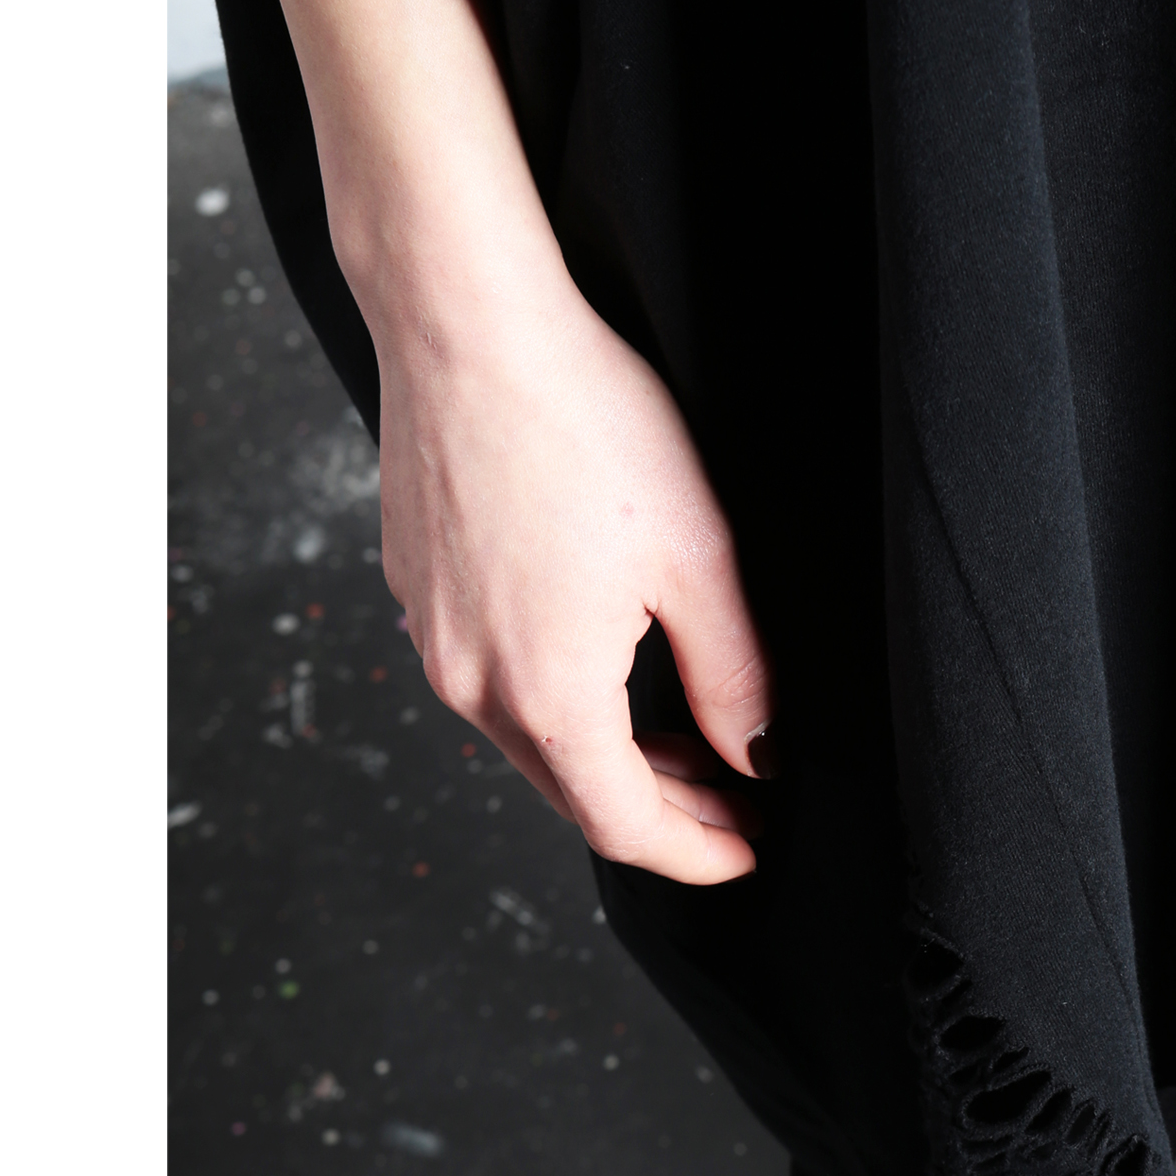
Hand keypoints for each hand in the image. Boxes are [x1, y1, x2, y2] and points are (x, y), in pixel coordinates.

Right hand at [378, 286, 774, 884]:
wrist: (464, 322)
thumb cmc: (584, 421)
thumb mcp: (699, 558)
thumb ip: (734, 677)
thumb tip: (756, 754)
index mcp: (547, 694)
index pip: (625, 826)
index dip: (696, 853)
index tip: (749, 849)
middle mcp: (472, 685)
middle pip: (575, 794)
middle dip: (665, 811)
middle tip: (738, 799)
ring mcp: (434, 638)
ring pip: (533, 741)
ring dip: (613, 756)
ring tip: (690, 742)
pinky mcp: (419, 591)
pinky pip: (495, 681)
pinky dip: (561, 700)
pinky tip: (612, 666)